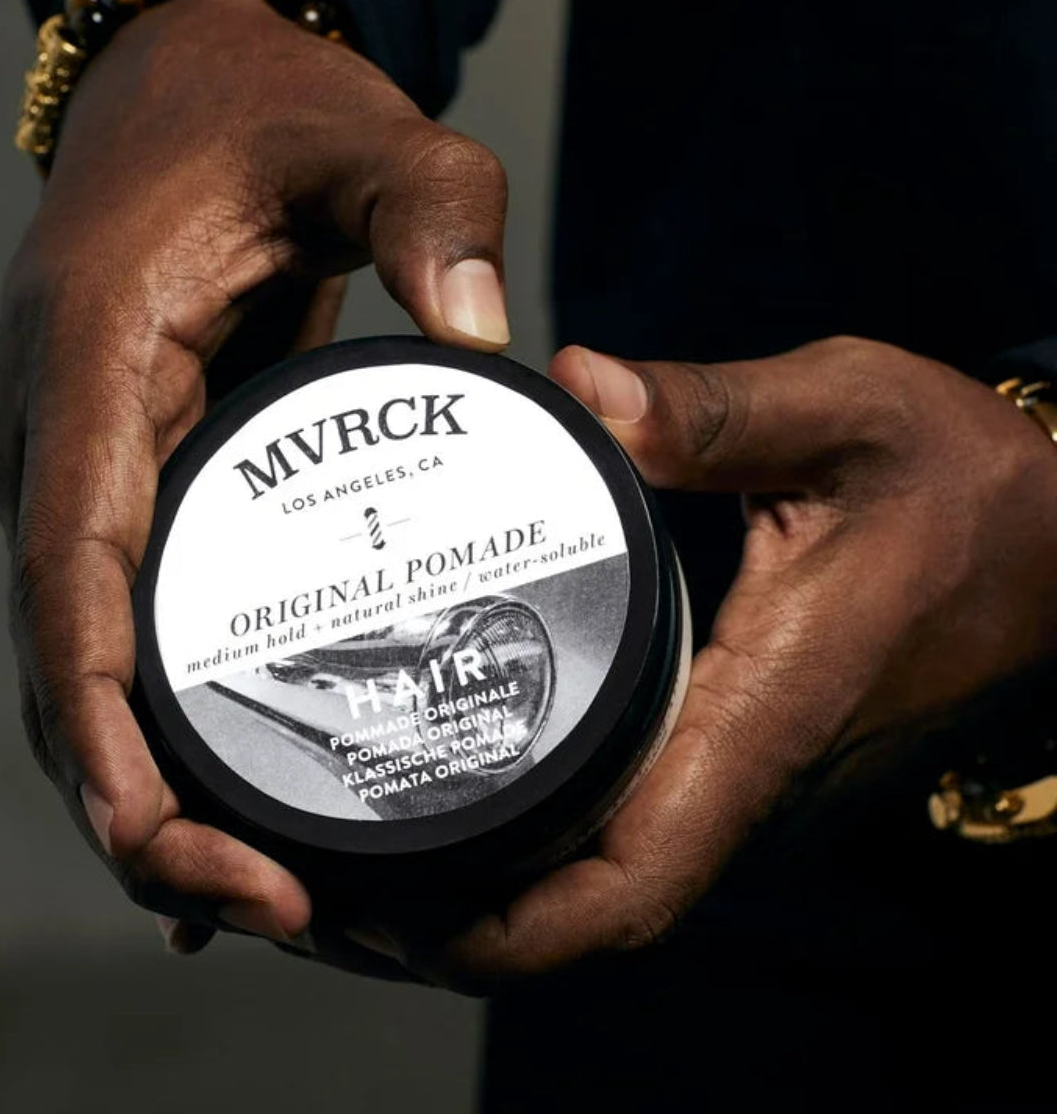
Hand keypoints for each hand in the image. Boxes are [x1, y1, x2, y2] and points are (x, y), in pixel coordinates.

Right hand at [0, 0, 509, 953]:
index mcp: (90, 362)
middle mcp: (61, 441)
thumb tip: (489, 330)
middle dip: (140, 806)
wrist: (185, 97)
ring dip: (151, 796)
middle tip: (273, 905)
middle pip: (67, 663)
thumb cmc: (264, 118)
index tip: (162, 835)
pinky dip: (161, 739)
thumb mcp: (366, 139)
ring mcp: (84, 475)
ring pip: (87, 671)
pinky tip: (218, 828)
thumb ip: (431, 210)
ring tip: (265, 896)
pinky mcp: (129, 491)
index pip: (69, 569)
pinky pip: (126, 637)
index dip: (99, 718)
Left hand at [387, 336, 1056, 987]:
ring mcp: (759, 779)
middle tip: (345, 876)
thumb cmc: (969, 489)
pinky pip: (644, 828)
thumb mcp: (848, 412)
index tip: (399, 920)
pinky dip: (558, 840)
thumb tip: (582, 384)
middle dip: (469, 922)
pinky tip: (490, 779)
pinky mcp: (758, 756)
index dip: (511, 930)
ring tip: (386, 838)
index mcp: (767, 715)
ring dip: (506, 889)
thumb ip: (714, 409)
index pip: (631, 883)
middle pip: (596, 908)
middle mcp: (756, 776)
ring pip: (616, 879)